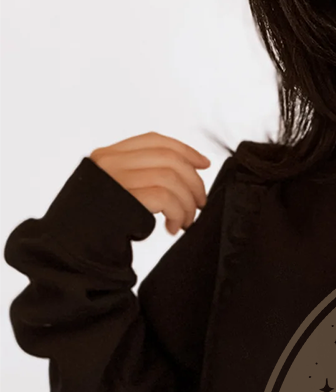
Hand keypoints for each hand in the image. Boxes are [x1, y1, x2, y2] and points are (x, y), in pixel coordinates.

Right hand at [89, 132, 210, 234]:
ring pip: (170, 178)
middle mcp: (110, 162)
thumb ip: (140, 177)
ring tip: (185, 221)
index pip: (154, 141)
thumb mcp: (116, 192)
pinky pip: (166, 197)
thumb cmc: (98, 227)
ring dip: (187, 202)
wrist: (75, 250)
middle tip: (199, 203)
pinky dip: (178, 213)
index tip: (203, 163)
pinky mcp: (125, 199)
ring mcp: (116, 179)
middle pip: (168, 158)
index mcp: (108, 156)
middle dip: (193, 181)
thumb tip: (183, 174)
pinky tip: (173, 227)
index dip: (184, 150)